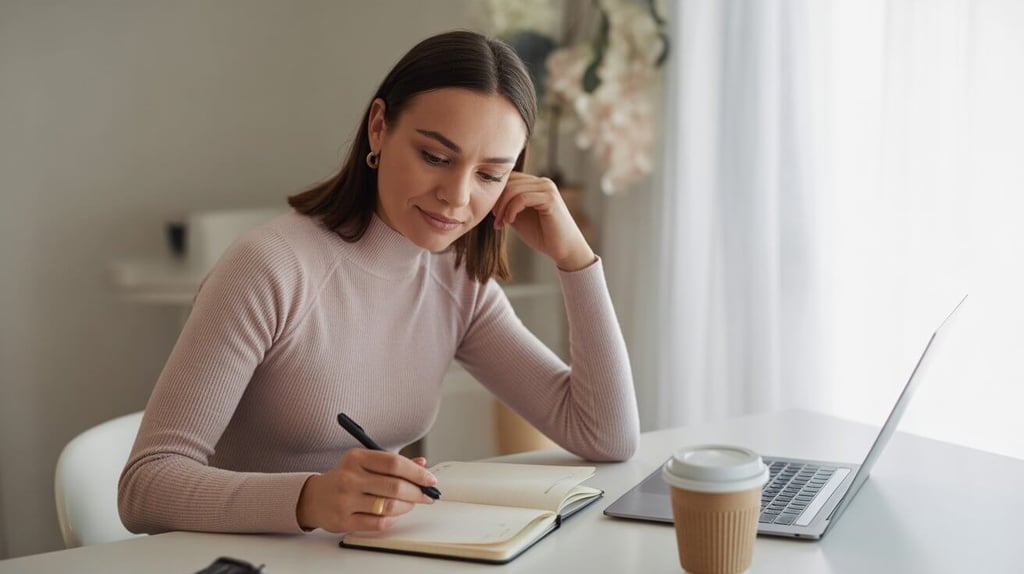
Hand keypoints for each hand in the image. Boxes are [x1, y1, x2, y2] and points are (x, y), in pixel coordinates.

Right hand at [296, 449, 435, 532]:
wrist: (314, 497)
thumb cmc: (345, 478)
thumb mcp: (365, 462)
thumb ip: (393, 463)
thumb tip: (422, 465)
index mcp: (356, 458)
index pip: (394, 463)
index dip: (416, 472)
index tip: (430, 479)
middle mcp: (349, 477)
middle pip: (394, 486)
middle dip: (417, 492)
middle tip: (426, 495)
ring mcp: (345, 500)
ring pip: (388, 506)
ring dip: (407, 506)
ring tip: (410, 504)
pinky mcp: (343, 520)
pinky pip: (378, 523)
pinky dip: (392, 519)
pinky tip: (394, 514)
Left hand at [491, 173, 596, 271]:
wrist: (564, 249)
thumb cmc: (542, 235)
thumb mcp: (519, 217)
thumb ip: (507, 206)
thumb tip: (489, 200)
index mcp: (535, 185)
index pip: (509, 179)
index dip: (496, 195)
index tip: (494, 215)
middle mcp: (542, 182)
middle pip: (509, 182)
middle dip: (497, 202)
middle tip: (496, 221)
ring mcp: (547, 188)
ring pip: (513, 189)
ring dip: (502, 208)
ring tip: (501, 224)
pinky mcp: (550, 198)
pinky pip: (522, 198)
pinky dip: (511, 210)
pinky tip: (509, 221)